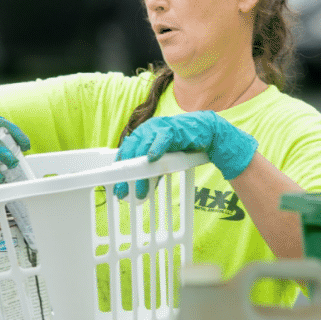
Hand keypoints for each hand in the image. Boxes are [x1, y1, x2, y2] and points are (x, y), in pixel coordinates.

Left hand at [114, 111, 256, 199]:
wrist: (205, 132)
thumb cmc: (182, 145)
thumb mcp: (164, 161)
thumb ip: (151, 173)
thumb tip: (138, 191)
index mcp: (142, 135)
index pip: (126, 151)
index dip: (119, 169)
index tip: (115, 186)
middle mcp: (147, 129)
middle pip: (130, 150)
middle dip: (125, 173)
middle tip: (123, 192)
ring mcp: (159, 128)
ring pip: (143, 147)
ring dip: (140, 170)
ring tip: (138, 188)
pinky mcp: (173, 129)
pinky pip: (162, 139)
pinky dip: (155, 148)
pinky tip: (151, 159)